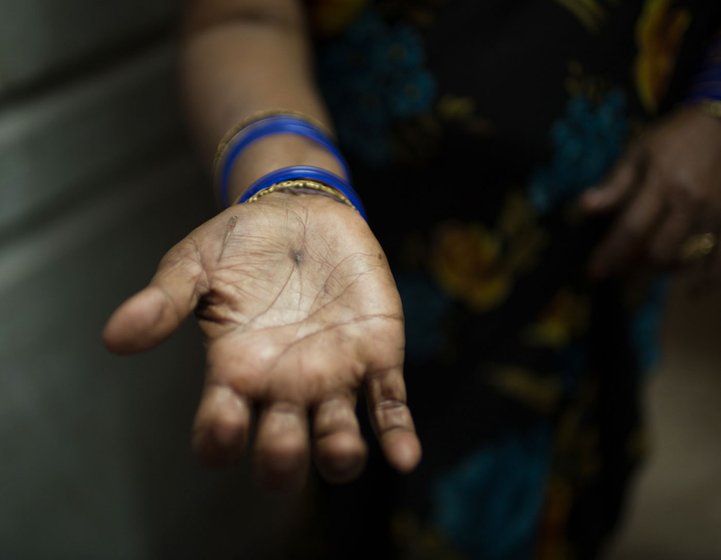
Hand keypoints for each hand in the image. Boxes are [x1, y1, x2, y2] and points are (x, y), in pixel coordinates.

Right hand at [103, 193, 420, 489]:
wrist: (302, 211)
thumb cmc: (243, 241)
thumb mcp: (197, 262)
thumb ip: (164, 298)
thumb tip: (114, 338)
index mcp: (236, 371)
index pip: (220, 429)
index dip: (217, 442)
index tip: (220, 428)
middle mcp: (285, 387)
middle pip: (282, 450)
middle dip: (281, 461)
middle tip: (281, 442)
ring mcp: (334, 377)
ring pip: (338, 441)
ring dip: (341, 458)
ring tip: (341, 450)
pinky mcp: (377, 356)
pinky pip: (389, 408)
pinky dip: (397, 435)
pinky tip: (403, 455)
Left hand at [581, 105, 720, 280]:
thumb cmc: (674, 138)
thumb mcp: (638, 153)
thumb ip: (614, 184)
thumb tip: (584, 206)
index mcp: (665, 184)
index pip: (632, 230)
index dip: (611, 254)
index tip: (594, 271)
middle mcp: (693, 204)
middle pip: (660, 254)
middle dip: (636, 266)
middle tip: (622, 266)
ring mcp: (717, 215)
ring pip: (690, 263)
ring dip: (666, 272)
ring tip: (649, 267)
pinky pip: (719, 262)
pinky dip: (703, 277)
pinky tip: (689, 281)